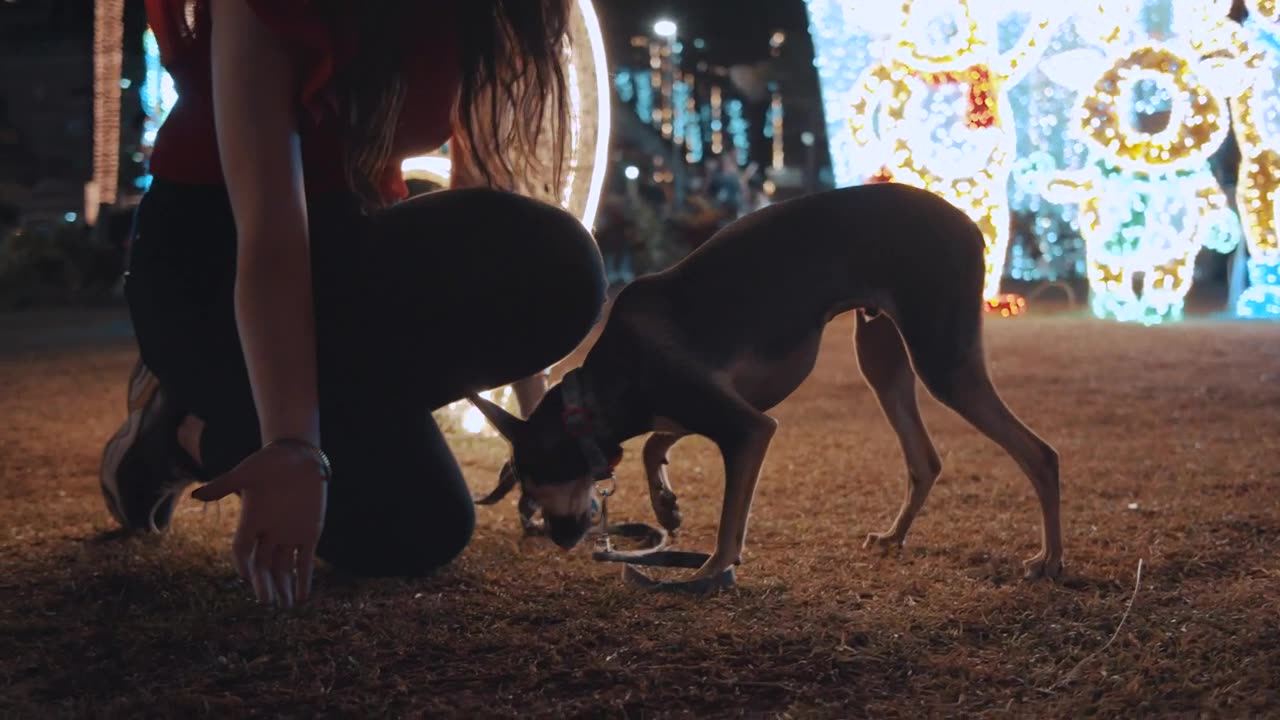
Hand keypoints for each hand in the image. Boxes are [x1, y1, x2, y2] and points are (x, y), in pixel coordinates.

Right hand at [191, 442, 327, 607]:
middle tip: (268, 602)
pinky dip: (305, 579)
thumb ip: (224, 486)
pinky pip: (305, 561)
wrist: (297, 455)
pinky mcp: (309, 533)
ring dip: (284, 587)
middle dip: (265, 584)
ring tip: (284, 606)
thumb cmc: (268, 461)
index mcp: (250, 521)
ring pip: (284, 568)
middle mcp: (267, 533)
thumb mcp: (246, 473)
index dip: (243, 565)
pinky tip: (303, 597)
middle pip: (263, 565)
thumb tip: (196, 495)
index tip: (247, 578)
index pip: (242, 550)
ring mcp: (288, 534)